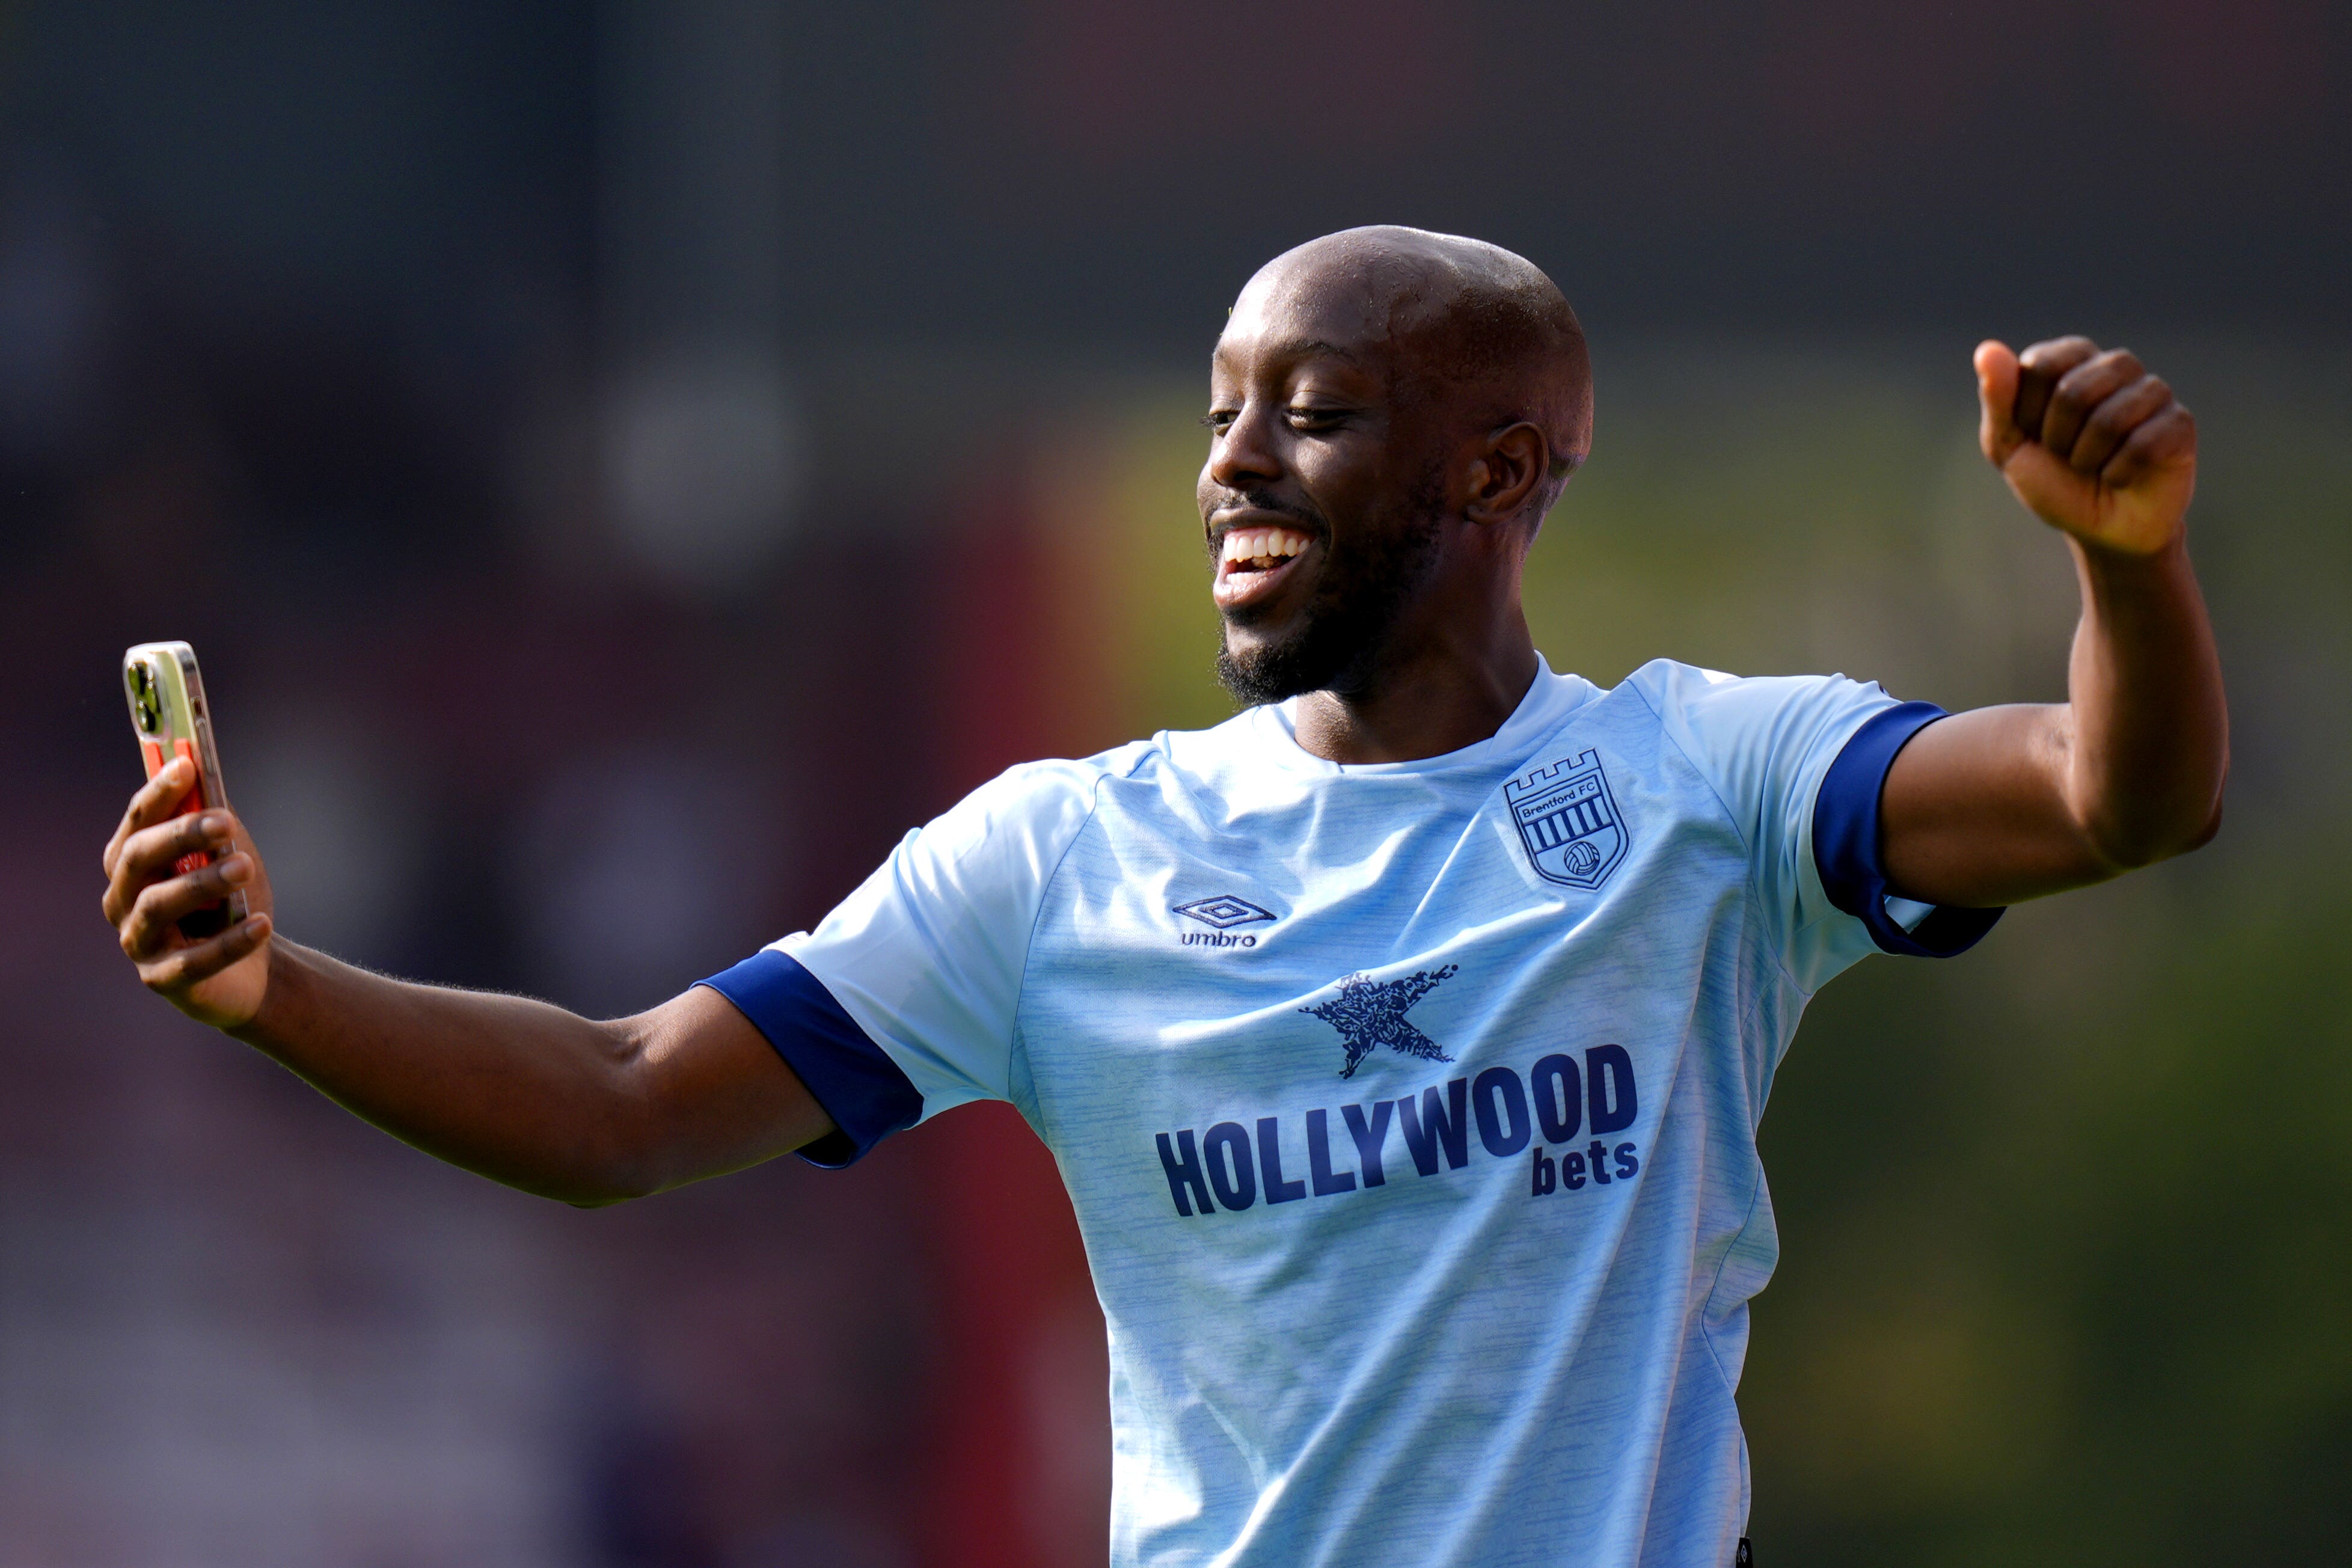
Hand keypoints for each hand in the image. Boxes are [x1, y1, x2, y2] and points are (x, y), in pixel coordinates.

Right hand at [101, 756, 275, 1028]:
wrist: (251, 970)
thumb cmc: (229, 903)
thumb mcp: (226, 857)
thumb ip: (214, 823)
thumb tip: (207, 781)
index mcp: (131, 864)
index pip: (137, 822)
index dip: (159, 793)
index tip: (188, 765)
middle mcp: (122, 900)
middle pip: (138, 858)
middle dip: (180, 834)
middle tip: (225, 822)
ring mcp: (138, 941)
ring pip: (159, 905)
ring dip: (204, 881)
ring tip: (245, 867)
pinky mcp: (163, 979)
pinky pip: (193, 960)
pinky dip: (229, 942)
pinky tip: (260, 924)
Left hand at [1975, 336, 2196, 555]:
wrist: (2100, 531)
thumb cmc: (2053, 483)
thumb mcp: (2009, 446)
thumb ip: (1998, 399)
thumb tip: (1987, 349)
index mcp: (2071, 362)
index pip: (2041, 364)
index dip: (2028, 412)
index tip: (2035, 435)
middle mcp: (2115, 367)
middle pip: (2073, 391)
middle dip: (2058, 439)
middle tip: (2068, 456)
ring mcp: (2152, 392)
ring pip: (2111, 418)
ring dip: (2088, 458)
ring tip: (2095, 466)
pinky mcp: (2179, 423)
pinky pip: (2143, 444)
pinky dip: (2119, 473)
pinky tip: (2122, 477)